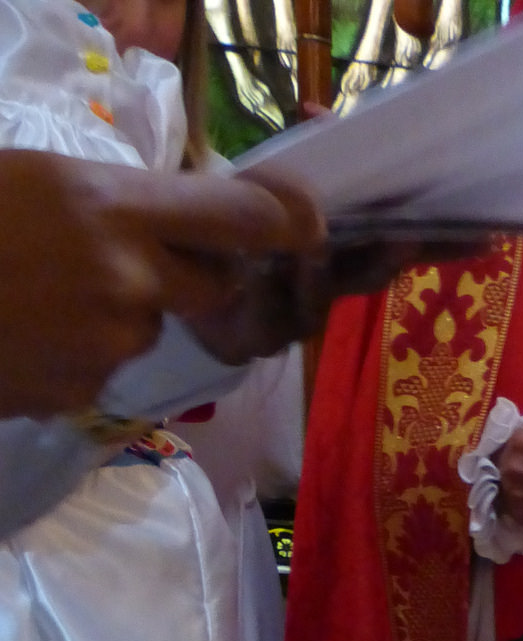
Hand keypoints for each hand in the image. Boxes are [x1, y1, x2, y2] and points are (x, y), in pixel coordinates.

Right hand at [0, 151, 321, 415]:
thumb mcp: (32, 181)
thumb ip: (110, 205)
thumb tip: (170, 221)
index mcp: (110, 206)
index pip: (238, 216)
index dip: (284, 222)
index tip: (312, 225)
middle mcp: (127, 279)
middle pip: (213, 286)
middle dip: (189, 274)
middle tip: (125, 255)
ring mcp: (109, 345)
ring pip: (149, 329)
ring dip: (116, 315)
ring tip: (40, 294)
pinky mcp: (83, 395)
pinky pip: (106, 371)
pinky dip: (75, 355)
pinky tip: (24, 334)